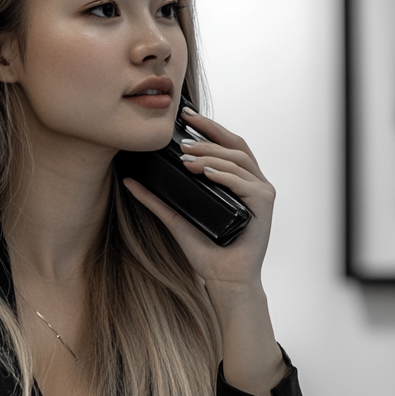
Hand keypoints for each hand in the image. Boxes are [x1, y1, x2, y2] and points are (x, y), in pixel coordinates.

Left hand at [122, 107, 274, 299]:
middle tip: (183, 139)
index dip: (209, 128)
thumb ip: (157, 200)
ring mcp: (260, 194)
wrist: (224, 279)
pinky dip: (226, 176)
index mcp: (236, 181)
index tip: (186, 116)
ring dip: (213, 156)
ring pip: (239, 161)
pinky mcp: (264, 207)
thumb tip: (130, 181)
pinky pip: (246, 183)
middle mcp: (252, 183)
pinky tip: (207, 173)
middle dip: (209, 135)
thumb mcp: (176, 219)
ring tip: (188, 159)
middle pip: (235, 146)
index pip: (227, 145)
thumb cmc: (207, 252)